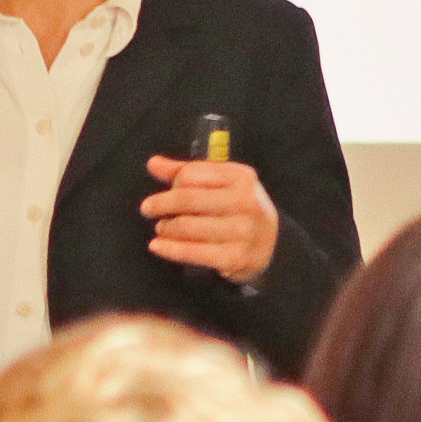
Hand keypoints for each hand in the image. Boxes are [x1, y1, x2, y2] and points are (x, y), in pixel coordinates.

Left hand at [142, 155, 279, 283]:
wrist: (272, 244)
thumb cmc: (239, 209)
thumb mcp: (222, 184)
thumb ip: (188, 172)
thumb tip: (153, 163)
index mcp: (241, 177)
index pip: (193, 174)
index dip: (174, 182)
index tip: (165, 190)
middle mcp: (245, 202)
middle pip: (188, 199)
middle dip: (162, 204)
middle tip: (148, 209)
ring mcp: (242, 231)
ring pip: (187, 227)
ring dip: (166, 228)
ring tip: (161, 228)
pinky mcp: (234, 257)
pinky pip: (193, 252)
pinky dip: (170, 249)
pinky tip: (157, 246)